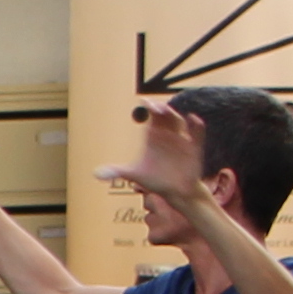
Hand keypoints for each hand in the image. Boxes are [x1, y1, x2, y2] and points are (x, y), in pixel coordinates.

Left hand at [101, 104, 217, 227]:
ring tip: (169, 112)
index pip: (151, 118)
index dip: (149, 108)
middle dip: (162, 109)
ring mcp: (182, 141)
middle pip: (165, 116)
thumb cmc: (155, 180)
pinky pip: (197, 135)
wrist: (175, 192)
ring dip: (175, 116)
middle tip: (157, 107)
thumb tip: (96, 174)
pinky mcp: (194, 149)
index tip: (144, 102)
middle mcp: (167, 135)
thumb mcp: (135, 175)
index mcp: (153, 137)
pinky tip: (194, 120)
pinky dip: (196, 127)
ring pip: (179, 123)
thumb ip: (118, 171)